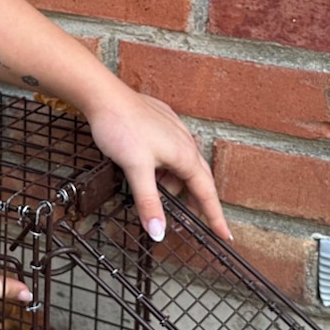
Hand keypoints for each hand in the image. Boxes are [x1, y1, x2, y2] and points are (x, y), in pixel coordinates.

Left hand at [83, 87, 228, 242]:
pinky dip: (164, 168)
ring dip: (173, 183)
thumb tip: (158, 232)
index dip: (215, 216)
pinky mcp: (160, 124)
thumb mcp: (135, 169)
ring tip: (156, 195)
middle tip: (191, 222)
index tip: (224, 235)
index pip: (206, 193)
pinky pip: (170, 152)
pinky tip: (148, 171)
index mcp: (185, 155)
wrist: (104, 95)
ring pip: (180, 166)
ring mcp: (173, 131)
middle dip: (195, 202)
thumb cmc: (121, 126)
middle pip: (197, 179)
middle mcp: (184, 143)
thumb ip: (148, 202)